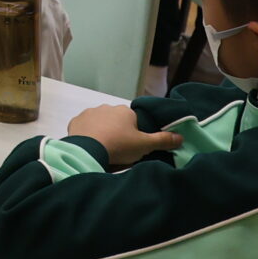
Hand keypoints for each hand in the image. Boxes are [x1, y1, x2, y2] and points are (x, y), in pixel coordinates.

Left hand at [69, 104, 183, 167]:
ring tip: (104, 150)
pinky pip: (84, 128)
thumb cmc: (119, 146)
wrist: (88, 150)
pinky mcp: (76, 121)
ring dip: (103, 133)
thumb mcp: (145, 145)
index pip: (134, 121)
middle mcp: (107, 107)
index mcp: (125, 111)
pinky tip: (90, 147)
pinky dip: (88, 135)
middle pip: (117, 121)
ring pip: (100, 124)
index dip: (135, 134)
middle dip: (118, 133)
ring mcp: (90, 113)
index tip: (132, 147)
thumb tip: (181, 137)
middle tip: (119, 151)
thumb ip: (163, 140)